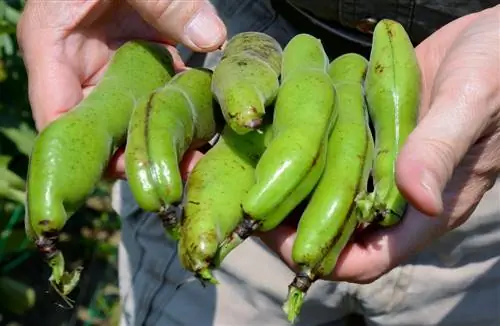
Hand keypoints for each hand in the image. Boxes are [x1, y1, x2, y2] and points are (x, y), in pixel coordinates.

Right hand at [17, 0, 225, 178]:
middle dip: (142, 153)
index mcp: (53, 46)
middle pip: (105, 128)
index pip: (58, 119)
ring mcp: (113, 63)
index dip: (90, 155)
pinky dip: (184, 105)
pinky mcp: (142, 55)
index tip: (133, 174)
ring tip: (203, 158)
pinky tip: (212, 122)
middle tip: (184, 174)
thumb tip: (211, 37)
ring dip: (169, 137)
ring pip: (137, 114)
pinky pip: (161, 89)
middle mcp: (81, 64)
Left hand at [260, 5, 499, 282]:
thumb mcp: (471, 101)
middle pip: (334, 232)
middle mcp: (397, 195)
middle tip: (245, 203)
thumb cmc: (499, 66)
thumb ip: (440, 147)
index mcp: (426, 208)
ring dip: (289, 190)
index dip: (318, 259)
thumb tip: (415, 197)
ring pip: (327, 195)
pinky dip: (304, 153)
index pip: (365, 258)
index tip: (272, 236)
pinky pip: (332, 156)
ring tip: (248, 172)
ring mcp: (382, 166)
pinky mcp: (372, 137)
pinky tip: (274, 137)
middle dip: (288, 226)